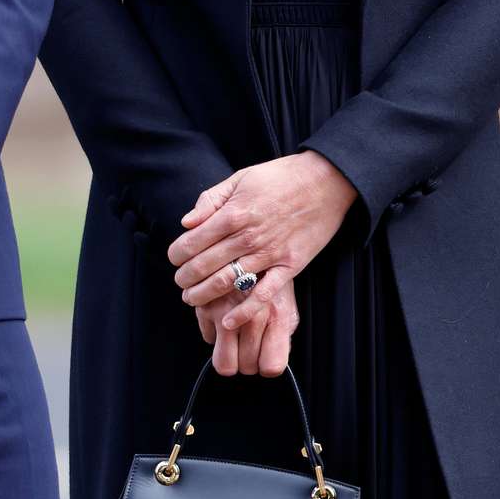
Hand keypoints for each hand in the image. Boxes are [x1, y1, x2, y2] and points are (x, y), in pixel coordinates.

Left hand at [169, 152, 356, 332]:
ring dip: (204, 295)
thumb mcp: (240, 178)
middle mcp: (248, 236)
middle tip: (179, 283)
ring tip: (191, 299)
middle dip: (185, 278)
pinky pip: (263, 295)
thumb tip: (186, 223)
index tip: (174, 259)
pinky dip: (244, 311)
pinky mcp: (290, 266)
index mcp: (233, 213)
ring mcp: (269, 254)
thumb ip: (211, 200)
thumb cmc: (280, 177)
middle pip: (205, 265)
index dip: (177, 254)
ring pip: (228, 282)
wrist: (325, 181)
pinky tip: (228, 321)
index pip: (192, 241)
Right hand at [194, 276, 298, 377]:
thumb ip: (284, 327)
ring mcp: (229, 314)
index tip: (263, 360)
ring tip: (232, 342)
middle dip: (246, 364)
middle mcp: (253, 318)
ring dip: (227, 355)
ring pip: (224, 362)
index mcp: (278, 317)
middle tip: (246, 351)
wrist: (251, 235)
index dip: (267, 366)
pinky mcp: (205, 305)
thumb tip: (272, 358)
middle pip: (247, 367)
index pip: (271, 365)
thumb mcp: (287, 297)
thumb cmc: (271, 267)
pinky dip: (211, 333)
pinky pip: (207, 338)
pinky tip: (217, 321)